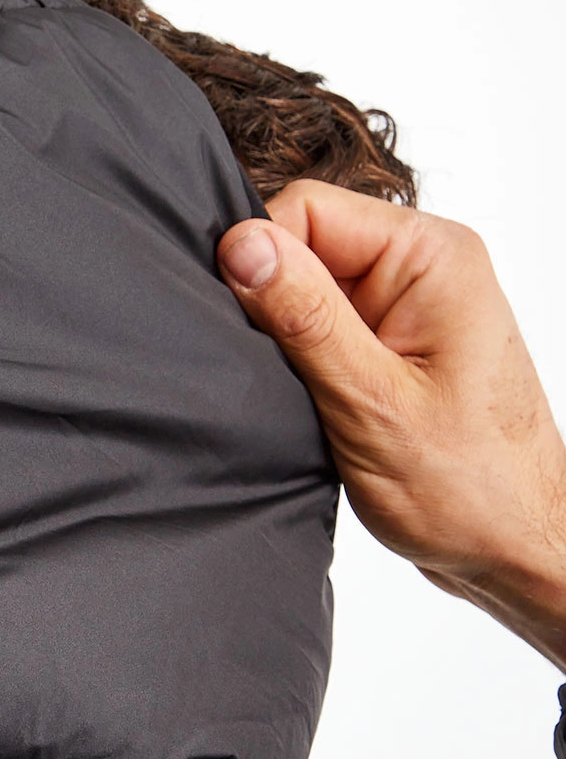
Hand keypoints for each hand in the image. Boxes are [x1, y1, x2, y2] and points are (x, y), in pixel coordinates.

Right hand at [217, 181, 565, 669]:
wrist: (517, 548)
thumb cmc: (472, 488)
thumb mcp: (371, 402)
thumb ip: (304, 319)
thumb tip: (242, 247)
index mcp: (432, 257)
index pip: (309, 210)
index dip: (260, 261)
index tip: (245, 325)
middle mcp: (426, 269)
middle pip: (307, 249)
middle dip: (276, 311)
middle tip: (290, 380)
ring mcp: (411, 310)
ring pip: (310, 297)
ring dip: (292, 349)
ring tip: (314, 404)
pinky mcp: (396, 349)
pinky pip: (327, 336)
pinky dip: (308, 372)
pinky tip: (320, 411)